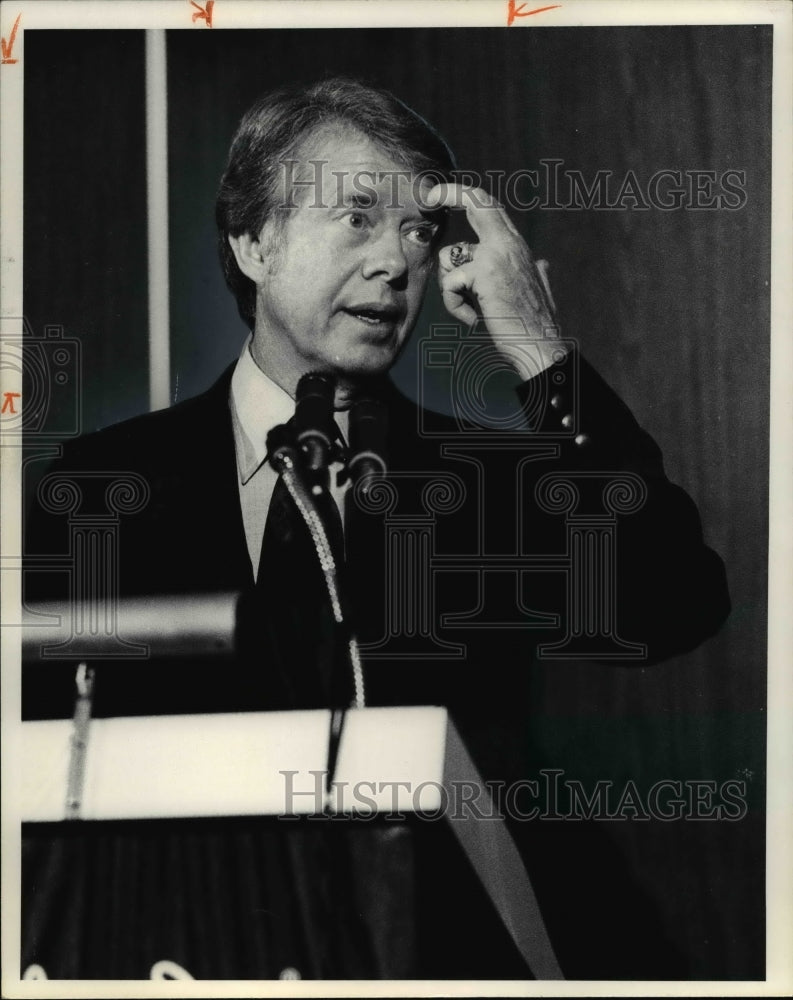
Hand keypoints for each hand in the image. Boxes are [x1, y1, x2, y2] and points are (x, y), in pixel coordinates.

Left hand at [425, 184, 564, 377]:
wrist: (541, 346)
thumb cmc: (537, 326)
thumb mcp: (540, 290)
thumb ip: (537, 272)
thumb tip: (543, 264)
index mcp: (518, 247)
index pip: (491, 208)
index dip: (466, 196)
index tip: (442, 194)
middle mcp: (509, 244)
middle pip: (478, 201)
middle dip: (450, 193)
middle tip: (430, 197)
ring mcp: (496, 255)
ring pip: (450, 256)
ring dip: (450, 288)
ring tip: (471, 309)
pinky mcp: (484, 272)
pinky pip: (449, 283)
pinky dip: (454, 306)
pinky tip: (473, 320)